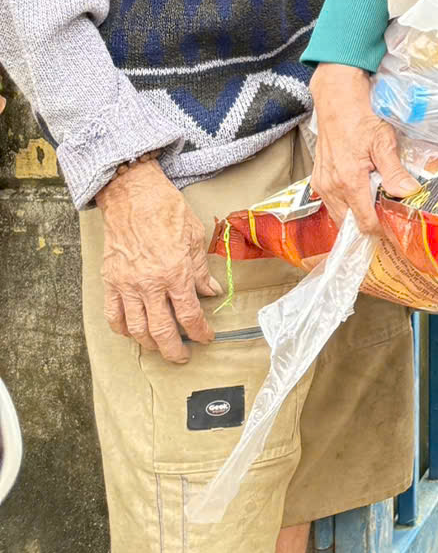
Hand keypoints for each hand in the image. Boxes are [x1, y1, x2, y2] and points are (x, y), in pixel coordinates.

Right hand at [96, 158, 220, 362]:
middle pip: (161, 331)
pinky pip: (113, 315)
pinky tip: (132, 333)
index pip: (189, 315)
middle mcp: (150, 284)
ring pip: (136, 329)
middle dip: (174, 349)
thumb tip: (211, 292)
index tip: (206, 338)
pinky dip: (122, 329)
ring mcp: (127, 284)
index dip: (200, 332)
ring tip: (160, 347)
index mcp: (175, 272)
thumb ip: (201, 270)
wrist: (134, 196)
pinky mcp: (110, 281)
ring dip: (149, 344)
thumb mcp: (194, 238)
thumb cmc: (167, 211)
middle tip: (182, 356)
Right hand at [309, 62, 419, 235]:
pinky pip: (331, 203)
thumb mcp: (383, 141)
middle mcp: (331, 187)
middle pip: (349, 224)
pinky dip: (345, 205)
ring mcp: (322, 184)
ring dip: (355, 216)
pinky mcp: (318, 179)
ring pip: (339, 215)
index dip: (380, 229)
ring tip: (375, 209)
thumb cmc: (361, 118)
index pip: (364, 222)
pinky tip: (360, 196)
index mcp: (349, 182)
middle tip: (387, 221)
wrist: (337, 102)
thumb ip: (394, 171)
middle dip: (367, 225)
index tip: (395, 229)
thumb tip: (409, 192)